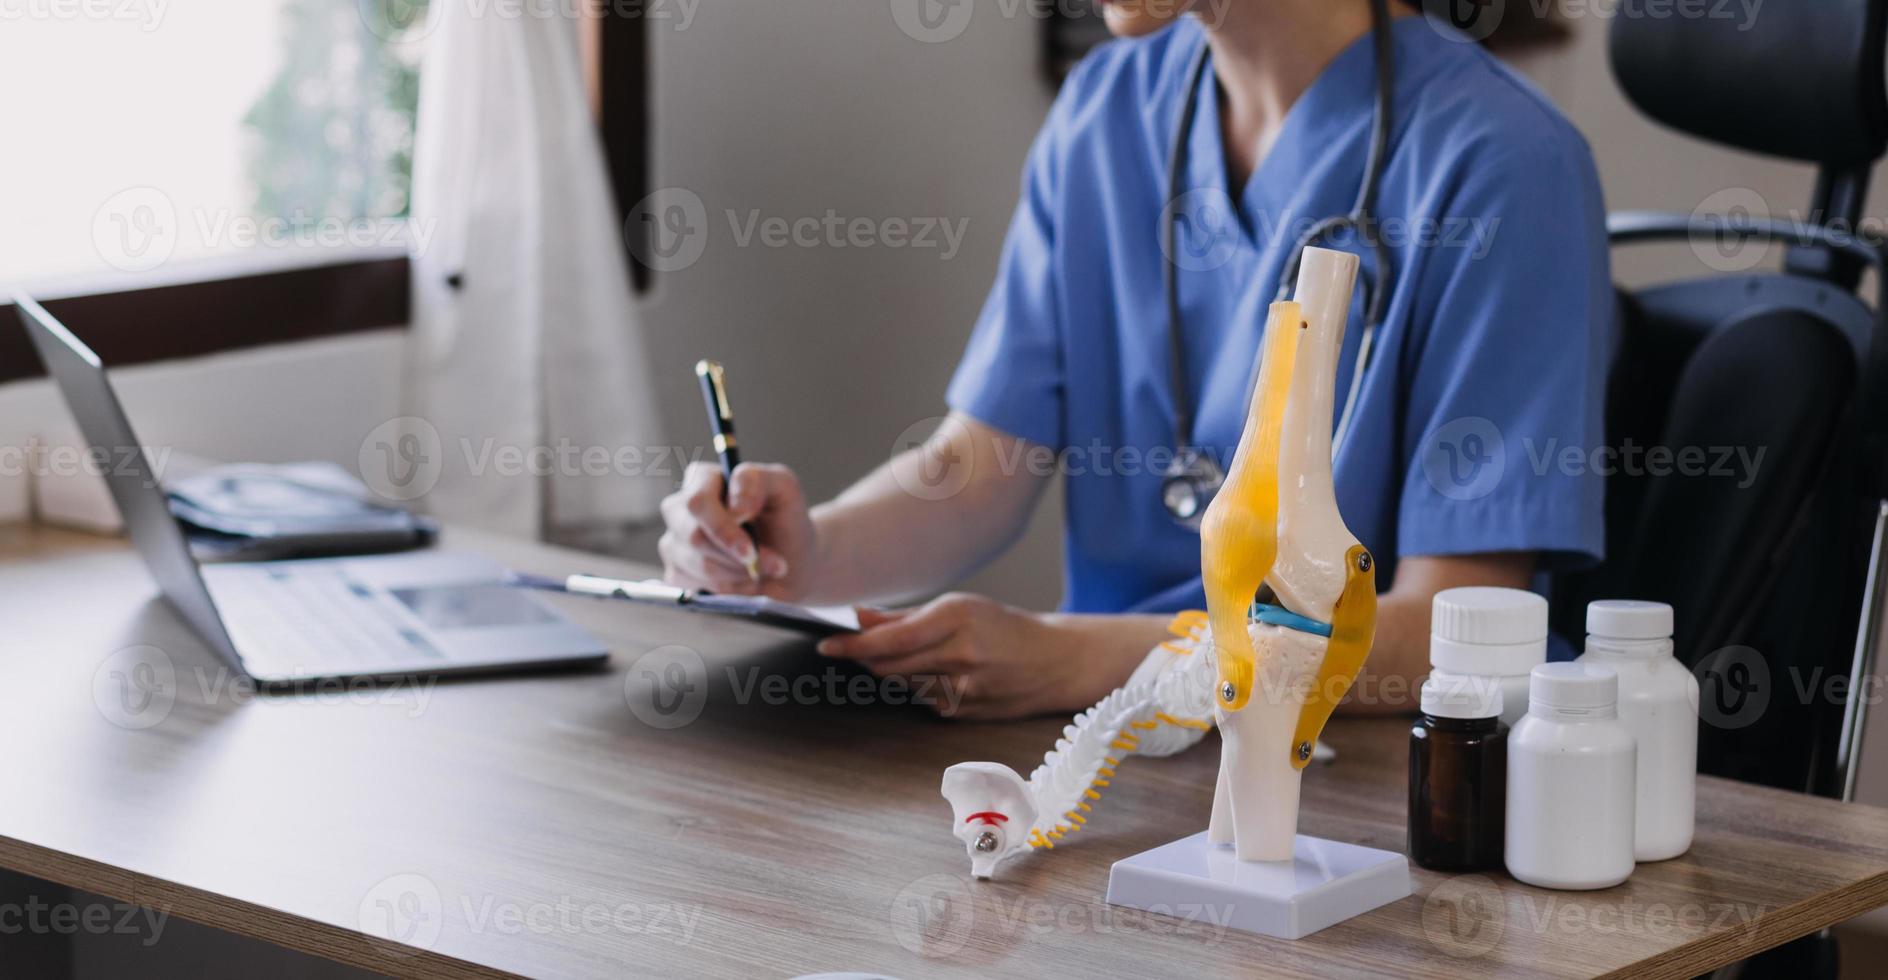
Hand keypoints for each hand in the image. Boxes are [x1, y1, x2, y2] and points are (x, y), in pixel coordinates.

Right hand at [659, 462, 816, 598]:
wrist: (792, 564)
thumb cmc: (785, 521)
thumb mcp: (784, 489)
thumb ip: (757, 481)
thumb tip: (735, 506)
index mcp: (703, 479)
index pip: (698, 502)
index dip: (723, 528)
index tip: (750, 549)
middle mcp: (680, 508)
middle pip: (694, 537)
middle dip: (735, 557)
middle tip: (771, 565)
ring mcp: (675, 542)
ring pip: (698, 565)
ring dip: (738, 573)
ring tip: (761, 569)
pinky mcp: (677, 573)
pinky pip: (695, 586)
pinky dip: (728, 589)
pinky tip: (744, 581)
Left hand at [816, 593, 1110, 720]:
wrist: (1055, 661)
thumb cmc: (1005, 626)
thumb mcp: (959, 606)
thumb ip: (905, 617)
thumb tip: (858, 618)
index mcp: (957, 619)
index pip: (889, 639)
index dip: (852, 645)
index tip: (827, 644)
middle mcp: (960, 655)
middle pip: (888, 666)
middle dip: (865, 660)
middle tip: (848, 649)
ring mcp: (963, 690)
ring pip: (902, 684)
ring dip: (894, 672)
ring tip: (912, 655)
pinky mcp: (963, 713)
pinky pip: (923, 699)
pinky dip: (920, 686)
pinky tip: (941, 674)